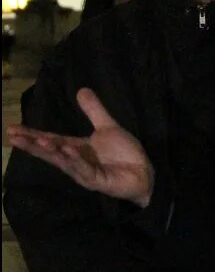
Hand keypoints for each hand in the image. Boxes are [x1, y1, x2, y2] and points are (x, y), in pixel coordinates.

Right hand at [6, 88, 154, 206]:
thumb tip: (81, 89)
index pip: (50, 140)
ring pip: (64, 162)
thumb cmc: (125, 153)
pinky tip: (69, 150)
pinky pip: (85, 169)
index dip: (32, 135)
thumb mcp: (108, 128)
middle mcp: (76, 161)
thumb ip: (94, 111)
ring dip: (52, 152)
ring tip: (40, 141)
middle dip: (33, 145)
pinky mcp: (98, 181)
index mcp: (76, 148)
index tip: (11, 129)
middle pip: (50, 152)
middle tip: (13, 137)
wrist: (145, 173)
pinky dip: (76, 160)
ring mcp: (85, 172)